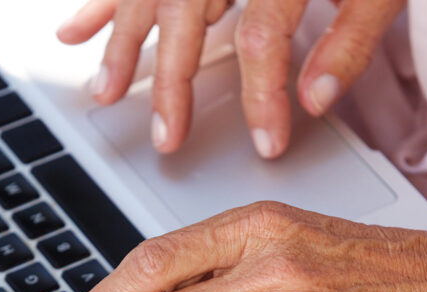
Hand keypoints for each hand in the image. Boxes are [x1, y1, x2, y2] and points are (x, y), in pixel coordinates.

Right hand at [57, 0, 404, 157]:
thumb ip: (350, 41)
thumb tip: (314, 100)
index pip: (261, 39)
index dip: (262, 97)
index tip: (267, 143)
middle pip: (185, 16)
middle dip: (171, 85)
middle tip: (166, 139)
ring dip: (122, 43)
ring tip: (105, 93)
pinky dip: (104, 3)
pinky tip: (76, 29)